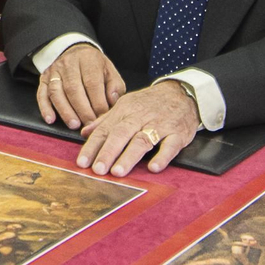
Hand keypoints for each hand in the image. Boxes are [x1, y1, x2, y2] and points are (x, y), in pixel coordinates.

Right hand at [37, 43, 124, 129]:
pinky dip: (45, 108)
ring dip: (65, 111)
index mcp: (88, 59)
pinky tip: (51, 119)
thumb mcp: (110, 71)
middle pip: (73, 88)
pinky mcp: (43, 78)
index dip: (97, 102)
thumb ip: (115, 87)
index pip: (92, 82)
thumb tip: (112, 101)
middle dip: (82, 110)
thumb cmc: (95, 66)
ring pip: (56, 92)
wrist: (76, 52)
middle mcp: (69, 63)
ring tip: (74, 125)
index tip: (102, 117)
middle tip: (89, 124)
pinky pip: (42, 94)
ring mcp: (54, 70)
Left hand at [76, 81, 199, 176]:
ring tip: (118, 172)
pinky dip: (162, 156)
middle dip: (108, 152)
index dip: (92, 146)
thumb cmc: (150, 103)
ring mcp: (160, 125)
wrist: (182, 92)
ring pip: (142, 140)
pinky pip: (170, 145)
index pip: (105, 130)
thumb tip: (84, 132)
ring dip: (129, 156)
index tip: (82, 162)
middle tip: (98, 169)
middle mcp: (140, 117)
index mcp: (124, 111)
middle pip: (121, 134)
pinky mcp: (178, 133)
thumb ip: (106, 120)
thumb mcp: (126, 105)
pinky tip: (153, 167)